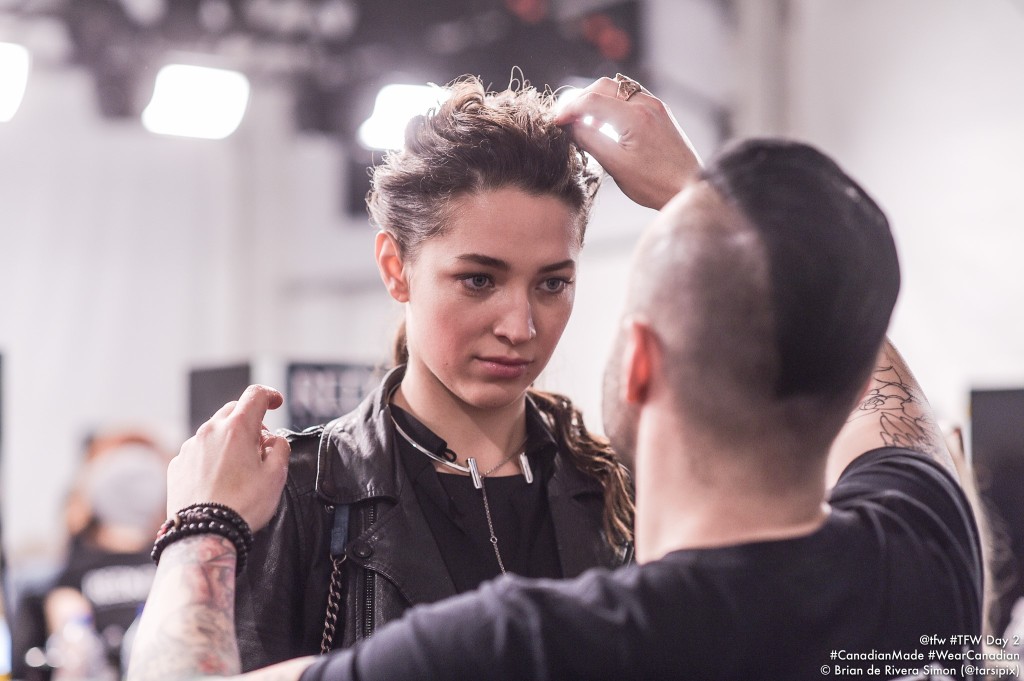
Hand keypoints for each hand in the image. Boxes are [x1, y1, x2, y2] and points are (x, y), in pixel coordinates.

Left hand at [167, 384, 289, 530]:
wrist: (204, 533)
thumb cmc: (244, 505)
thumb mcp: (277, 475)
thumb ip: (280, 448)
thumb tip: (272, 440)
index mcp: (237, 428)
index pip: (256, 395)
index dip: (270, 395)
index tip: (276, 402)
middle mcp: (210, 430)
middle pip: (233, 410)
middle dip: (250, 419)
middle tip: (260, 442)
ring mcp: (189, 447)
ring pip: (214, 431)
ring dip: (228, 440)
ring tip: (239, 467)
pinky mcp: (176, 465)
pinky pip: (197, 451)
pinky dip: (210, 456)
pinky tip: (218, 479)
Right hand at [555, 76, 701, 209]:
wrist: (689, 188)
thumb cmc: (654, 183)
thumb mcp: (616, 166)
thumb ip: (589, 141)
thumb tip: (569, 126)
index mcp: (634, 117)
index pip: (591, 101)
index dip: (568, 110)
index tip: (555, 123)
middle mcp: (646, 104)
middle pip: (603, 86)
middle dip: (580, 100)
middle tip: (566, 120)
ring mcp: (655, 106)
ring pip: (617, 88)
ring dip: (596, 100)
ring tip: (585, 122)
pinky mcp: (660, 112)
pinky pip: (630, 96)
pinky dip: (612, 103)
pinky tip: (606, 123)